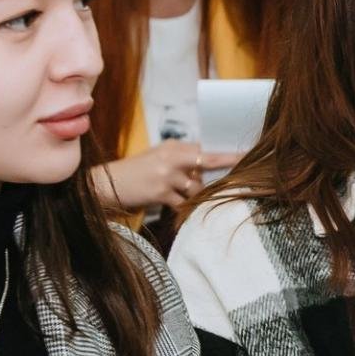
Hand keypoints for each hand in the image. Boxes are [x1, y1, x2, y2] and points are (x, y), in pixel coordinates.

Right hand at [98, 143, 235, 213]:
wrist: (108, 184)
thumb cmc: (135, 172)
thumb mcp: (157, 158)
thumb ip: (181, 161)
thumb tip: (206, 168)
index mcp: (173, 147)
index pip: (205, 148)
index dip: (226, 153)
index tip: (246, 153)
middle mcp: (172, 157)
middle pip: (208, 161)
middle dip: (226, 166)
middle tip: (242, 172)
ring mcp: (167, 175)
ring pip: (197, 188)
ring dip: (195, 196)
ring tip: (178, 197)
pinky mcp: (160, 192)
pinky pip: (183, 204)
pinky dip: (184, 208)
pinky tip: (174, 207)